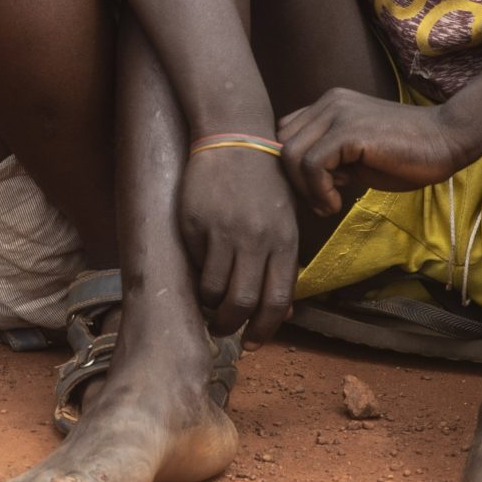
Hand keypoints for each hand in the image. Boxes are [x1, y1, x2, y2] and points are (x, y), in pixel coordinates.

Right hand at [179, 142, 302, 338]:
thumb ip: (284, 264)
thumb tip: (283, 311)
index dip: (265, 330)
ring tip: (211, 306)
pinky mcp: (196, 223)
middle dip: (234, 326)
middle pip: (244, 302)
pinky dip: (198, 276)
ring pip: (215, 289)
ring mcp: (223, 231)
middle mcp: (255, 239)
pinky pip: (196, 263)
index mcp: (284, 241)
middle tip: (227, 330)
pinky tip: (202, 272)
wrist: (235, 139)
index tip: (255, 342)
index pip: (277, 301)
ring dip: (212, 306)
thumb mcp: (285, 221)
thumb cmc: (265, 184)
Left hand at [278, 89, 466, 211]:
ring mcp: (337, 112)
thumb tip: (303, 181)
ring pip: (292, 155)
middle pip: (283, 144)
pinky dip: (318, 190)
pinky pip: (313, 165)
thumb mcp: (358, 157)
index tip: (317, 194)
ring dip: (305, 189)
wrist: (448, 140)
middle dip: (295, 181)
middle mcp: (329, 102)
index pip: (287, 134)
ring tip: (329, 205)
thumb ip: (330, 160)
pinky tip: (336, 203)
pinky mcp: (349, 130)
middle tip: (321, 203)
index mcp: (330, 105)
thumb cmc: (408, 154)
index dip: (294, 168)